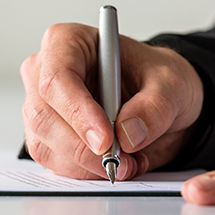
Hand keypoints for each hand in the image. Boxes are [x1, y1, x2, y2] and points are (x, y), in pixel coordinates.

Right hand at [20, 23, 202, 180]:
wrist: (159, 102)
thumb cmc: (156, 78)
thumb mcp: (172, 85)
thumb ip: (154, 108)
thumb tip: (128, 133)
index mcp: (69, 42)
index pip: (56, 77)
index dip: (77, 111)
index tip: (106, 139)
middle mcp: (45, 72)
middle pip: (43, 116)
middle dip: (82, 147)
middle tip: (121, 160)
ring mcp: (42, 106)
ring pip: (45, 144)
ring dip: (87, 164)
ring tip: (129, 161)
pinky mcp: (47, 137)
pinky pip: (54, 163)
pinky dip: (86, 172)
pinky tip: (116, 163)